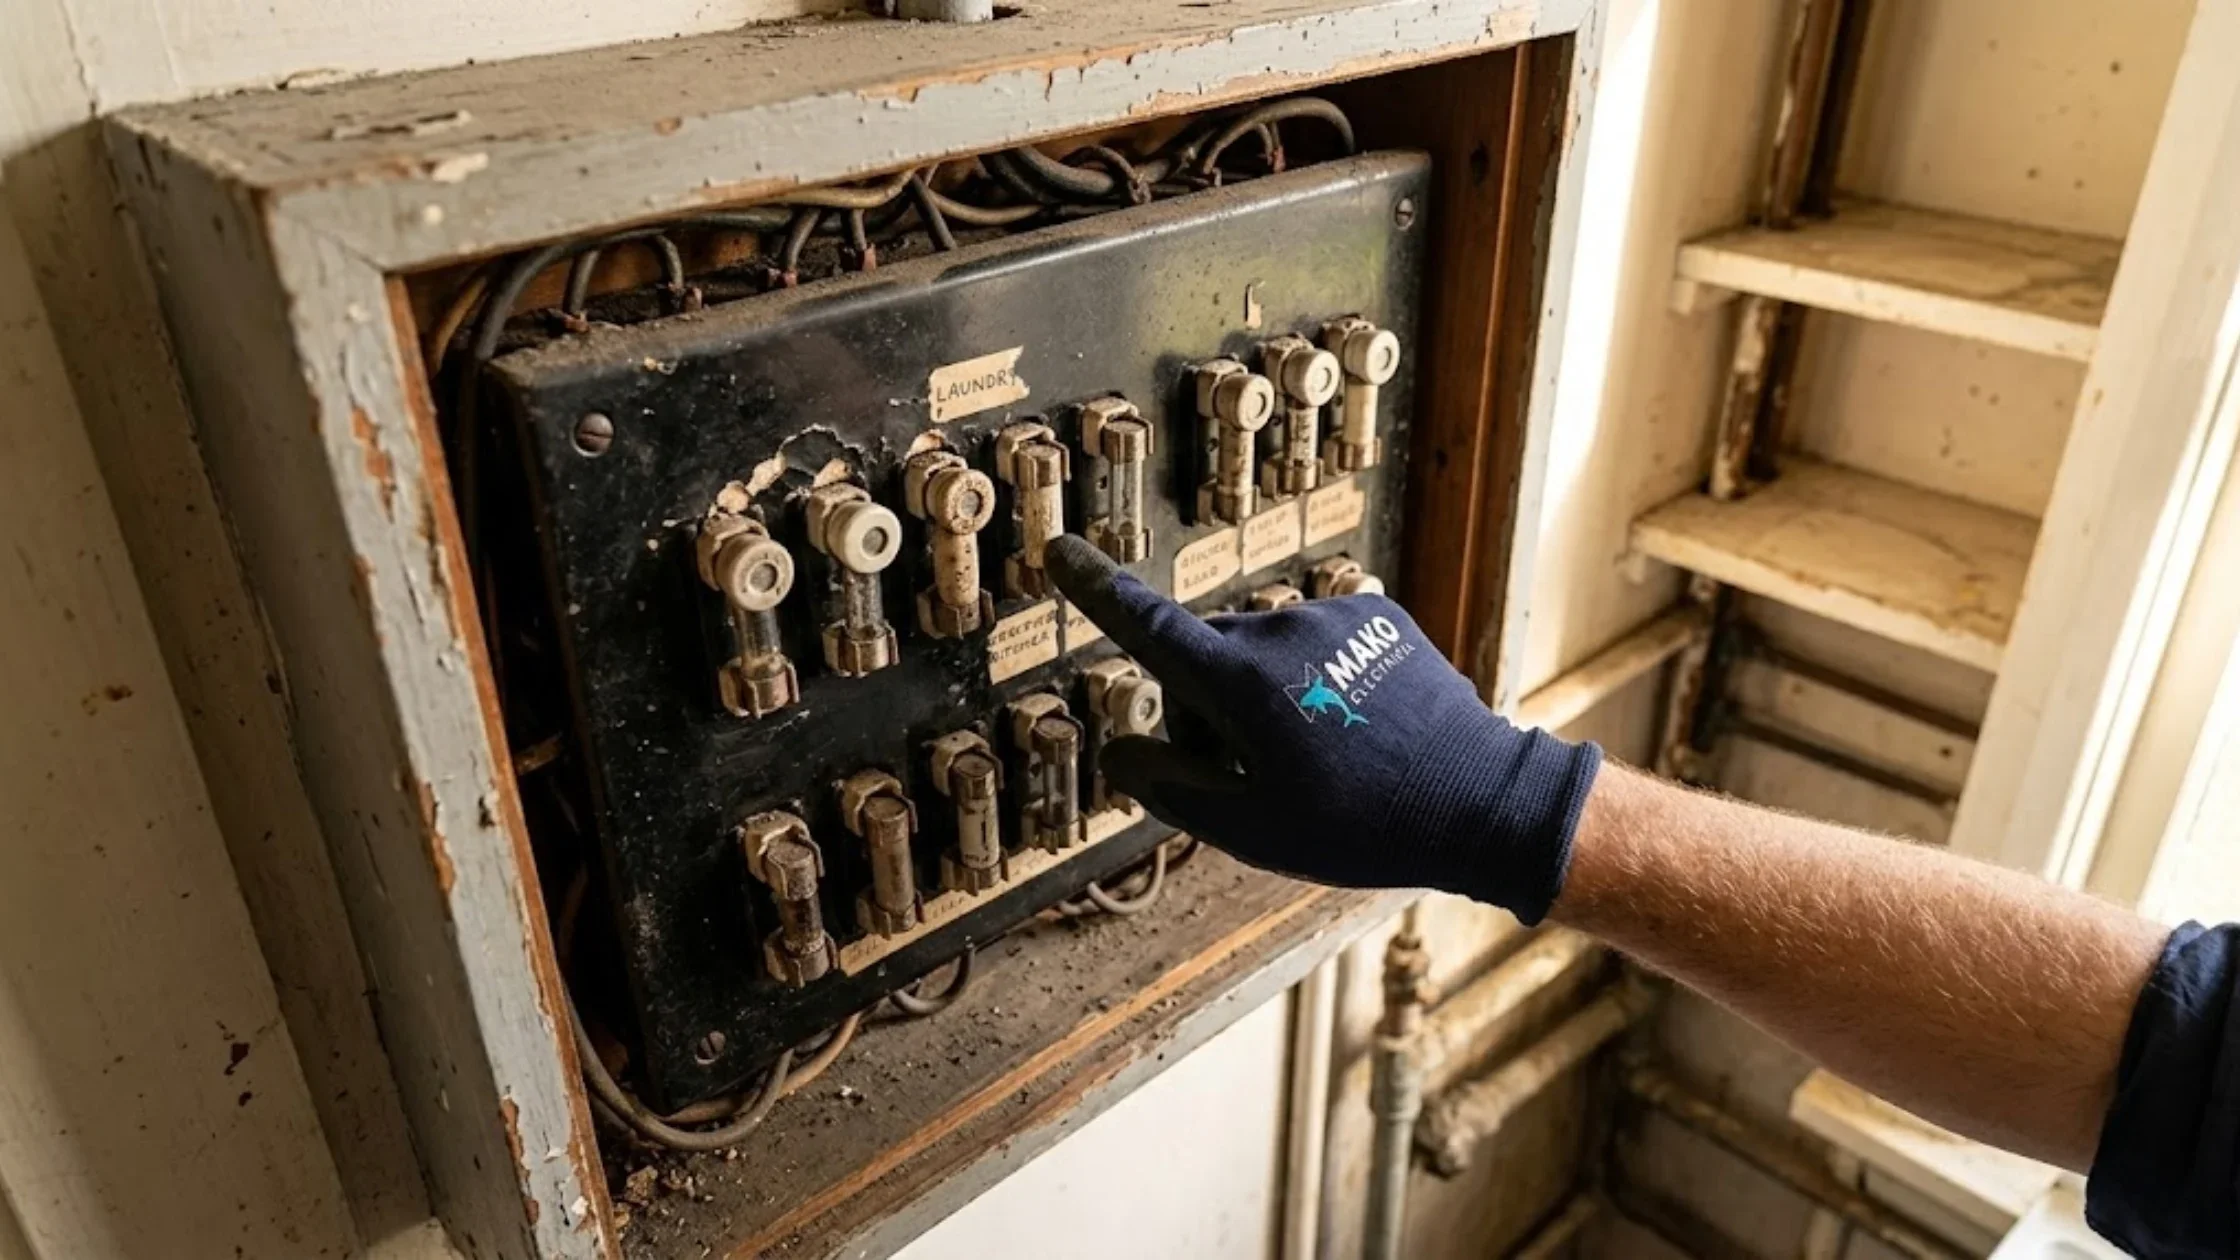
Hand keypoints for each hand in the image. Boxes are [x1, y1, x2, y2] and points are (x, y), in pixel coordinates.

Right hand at [1046, 535, 1601, 922]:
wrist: (1481, 800)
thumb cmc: (1364, 825)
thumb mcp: (1253, 830)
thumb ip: (1172, 789)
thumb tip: (1121, 755)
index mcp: (1241, 683)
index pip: (1148, 627)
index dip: (1096, 590)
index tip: (1058, 551)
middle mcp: (1281, 632)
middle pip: (1205, 660)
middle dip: (1209, 710)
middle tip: (1258, 778)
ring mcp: (1332, 617)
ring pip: (1262, 653)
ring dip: (1266, 696)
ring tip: (1322, 761)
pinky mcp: (1374, 616)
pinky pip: (1314, 643)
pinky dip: (1315, 680)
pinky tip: (1354, 731)